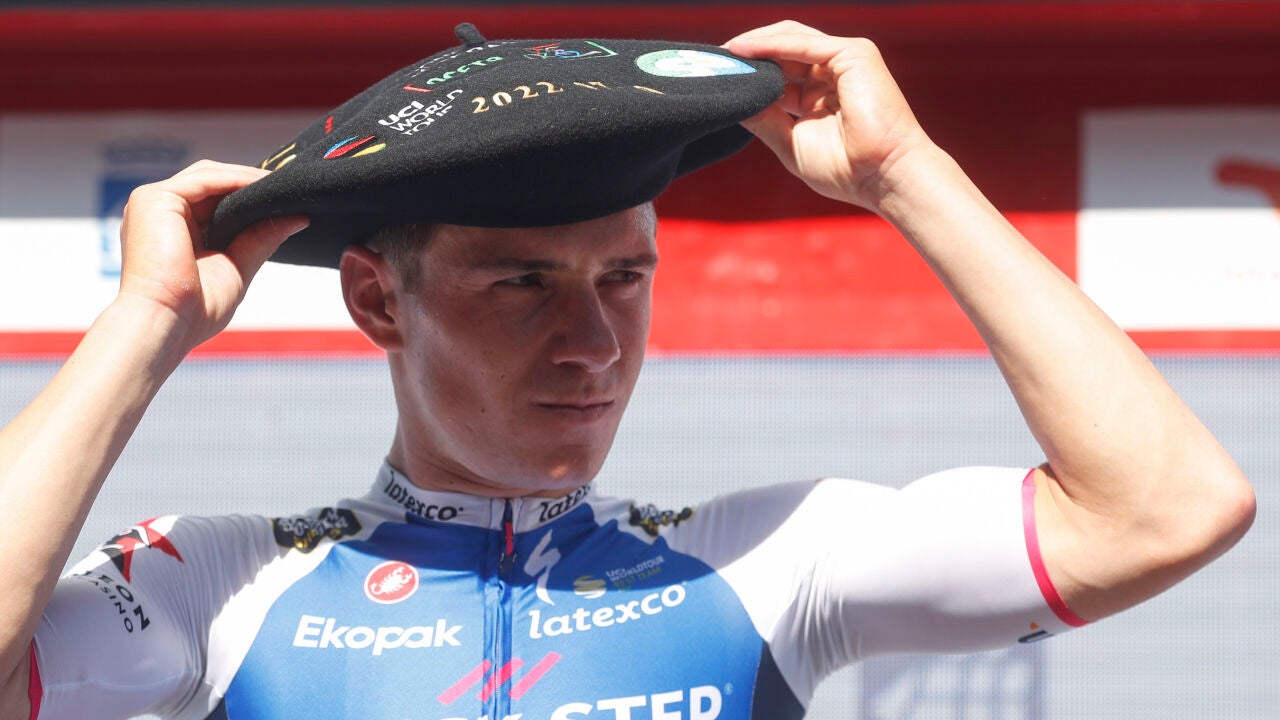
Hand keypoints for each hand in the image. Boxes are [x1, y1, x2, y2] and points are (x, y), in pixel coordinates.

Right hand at [117, 160, 307, 353]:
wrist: (166, 323)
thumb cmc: (194, 309)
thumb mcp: (238, 266)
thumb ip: (262, 238)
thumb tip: (298, 218)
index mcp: (173, 230)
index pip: (213, 200)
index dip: (247, 195)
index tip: (285, 197)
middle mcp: (160, 214)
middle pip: (210, 183)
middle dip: (249, 182)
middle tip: (289, 185)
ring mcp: (153, 203)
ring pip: (209, 177)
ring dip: (247, 178)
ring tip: (282, 184)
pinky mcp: (155, 199)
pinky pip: (204, 179)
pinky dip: (236, 179)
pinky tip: (263, 185)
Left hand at [725, 21, 934, 212]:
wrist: (883, 177)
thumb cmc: (845, 170)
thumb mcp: (790, 143)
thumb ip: (763, 119)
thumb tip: (732, 102)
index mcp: (820, 96)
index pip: (778, 73)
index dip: (749, 73)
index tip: (717, 78)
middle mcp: (833, 73)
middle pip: (782, 50)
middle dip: (747, 54)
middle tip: (713, 62)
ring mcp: (845, 60)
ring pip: (790, 39)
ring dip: (754, 45)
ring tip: (723, 56)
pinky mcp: (854, 53)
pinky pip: (803, 43)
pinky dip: (771, 45)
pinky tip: (743, 51)